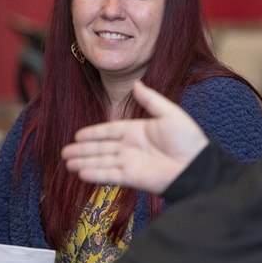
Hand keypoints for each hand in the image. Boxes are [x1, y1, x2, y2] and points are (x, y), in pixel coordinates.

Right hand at [62, 80, 208, 193]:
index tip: (77, 135)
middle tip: (64, 152)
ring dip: (84, 162)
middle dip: (82, 150)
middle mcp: (131, 148)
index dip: (93, 133)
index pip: (110, 131)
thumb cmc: (188, 138)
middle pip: (101, 148)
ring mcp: (131, 163)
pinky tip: (81, 172)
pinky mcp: (133, 178)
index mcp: (137, 131)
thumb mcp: (170, 113)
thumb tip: (136, 83)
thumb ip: (150, 100)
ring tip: (67, 162)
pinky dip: (96, 174)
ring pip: (102, 162)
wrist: (197, 164)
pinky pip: (110, 175)